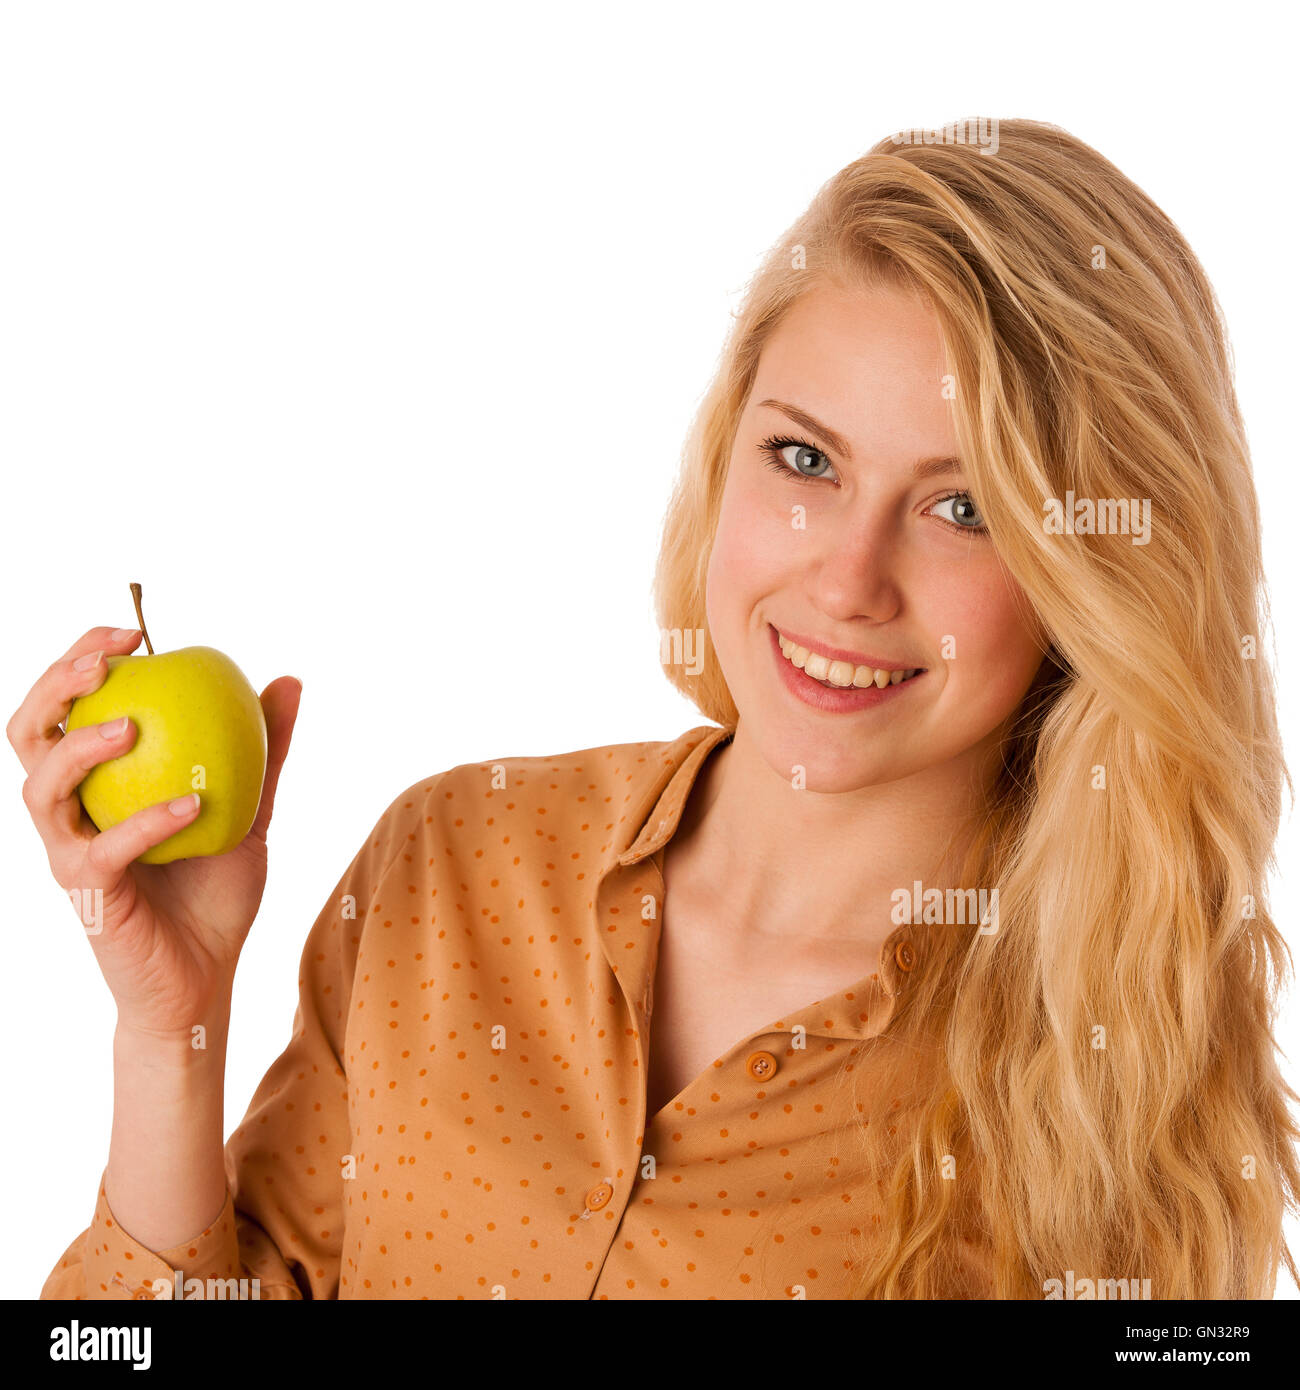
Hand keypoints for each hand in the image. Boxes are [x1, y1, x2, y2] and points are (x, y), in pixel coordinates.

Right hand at [8, 625, 300, 1037]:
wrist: (204, 978)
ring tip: (130, 724)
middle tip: (106, 660)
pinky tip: (191, 804)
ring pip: (41, 787)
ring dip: (80, 748)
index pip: (65, 707)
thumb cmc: (214, 892)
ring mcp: (70, 852)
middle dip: (54, 686)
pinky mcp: (88, 894)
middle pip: (27, 733)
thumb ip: (264, 749)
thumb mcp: (250, 809)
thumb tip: (287, 679)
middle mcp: (70, 812)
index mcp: (96, 784)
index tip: (131, 631)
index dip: (81, 659)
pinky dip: (145, 821)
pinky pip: (106, 850)